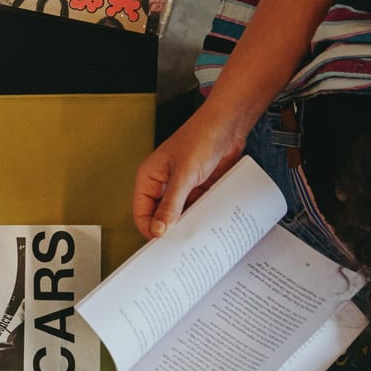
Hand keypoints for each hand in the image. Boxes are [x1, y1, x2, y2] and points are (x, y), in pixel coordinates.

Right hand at [132, 107, 246, 238]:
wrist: (229, 126)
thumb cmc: (201, 138)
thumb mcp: (184, 175)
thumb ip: (170, 204)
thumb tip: (159, 230)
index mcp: (149, 178)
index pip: (141, 212)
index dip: (150, 229)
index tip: (163, 244)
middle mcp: (162, 184)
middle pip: (159, 216)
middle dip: (169, 230)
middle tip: (180, 245)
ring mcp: (181, 187)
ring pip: (179, 214)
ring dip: (187, 223)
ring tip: (196, 236)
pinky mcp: (198, 188)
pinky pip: (196, 208)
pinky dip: (201, 216)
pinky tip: (208, 223)